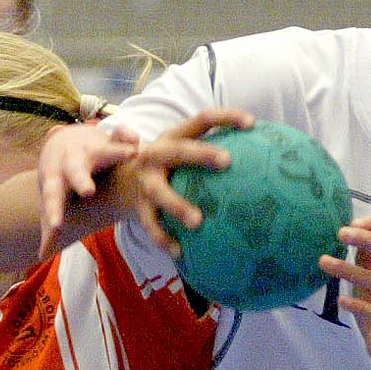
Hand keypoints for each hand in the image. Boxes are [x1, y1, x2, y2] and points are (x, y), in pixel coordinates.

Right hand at [38, 108, 255, 258]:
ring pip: (161, 194)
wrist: (114, 184)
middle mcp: (157, 155)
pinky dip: (164, 240)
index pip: (202, 120)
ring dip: (178, 206)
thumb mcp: (177, 152)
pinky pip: (152, 226)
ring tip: (197, 222)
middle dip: (202, 154)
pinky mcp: (138, 208)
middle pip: (180, 151)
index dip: (226, 117)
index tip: (252, 123)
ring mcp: (146, 183)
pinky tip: (180, 252)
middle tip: (227, 161)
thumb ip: (206, 152)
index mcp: (173, 137)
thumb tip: (257, 157)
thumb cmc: (163, 168)